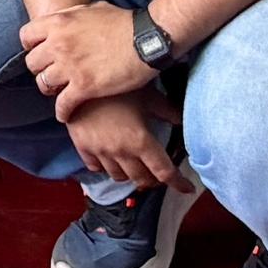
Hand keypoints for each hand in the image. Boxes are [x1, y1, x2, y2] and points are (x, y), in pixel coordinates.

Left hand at [20, 0, 152, 115]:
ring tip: (59, 93)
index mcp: (59, 22)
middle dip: (41, 70)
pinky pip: (62, 104)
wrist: (147, 39)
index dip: (32, 47)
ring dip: (50, 90)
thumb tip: (64, 19)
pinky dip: (62, 112)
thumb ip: (72, 15)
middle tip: (52, 75)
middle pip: (32, 63)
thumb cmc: (124, 23)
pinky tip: (66, 114)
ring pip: (43, 84)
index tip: (41, 53)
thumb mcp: (93, 8)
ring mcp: (70, 66)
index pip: (26, 36)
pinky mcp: (84, 86)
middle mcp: (59, 44)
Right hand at [64, 87, 181, 189]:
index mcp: (141, 141)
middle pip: (142, 179)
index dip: (179, 183)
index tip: (187, 188)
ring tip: (134, 165)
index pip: (164, 172)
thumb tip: (182, 121)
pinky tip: (110, 158)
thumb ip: (167, 111)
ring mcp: (100, 152)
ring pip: (119, 176)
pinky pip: (96, 168)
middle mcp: (121, 152)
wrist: (79, 79)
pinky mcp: (82, 147)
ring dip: (130, 174)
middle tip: (158, 173)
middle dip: (153, 179)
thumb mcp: (148, 95)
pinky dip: (106, 167)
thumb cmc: (117, 85)